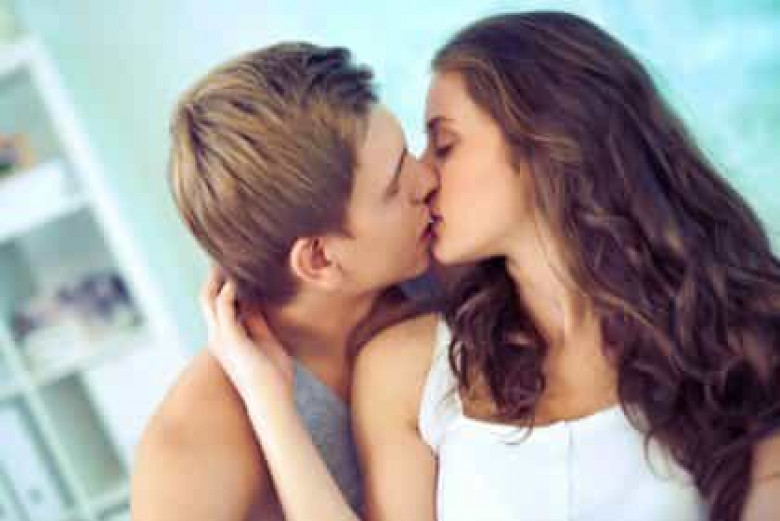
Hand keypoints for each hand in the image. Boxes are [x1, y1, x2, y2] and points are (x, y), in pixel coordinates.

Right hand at [200, 267, 294, 407]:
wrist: (272, 399)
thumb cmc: (274, 377)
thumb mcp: (266, 341)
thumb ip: (258, 322)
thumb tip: (256, 302)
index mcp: (226, 339)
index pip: (218, 304)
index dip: (224, 284)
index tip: (236, 265)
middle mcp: (217, 336)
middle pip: (207, 298)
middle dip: (215, 276)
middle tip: (224, 254)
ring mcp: (220, 337)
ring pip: (209, 297)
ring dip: (219, 276)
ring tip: (228, 257)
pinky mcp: (228, 337)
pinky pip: (223, 304)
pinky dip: (230, 288)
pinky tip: (240, 276)